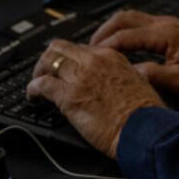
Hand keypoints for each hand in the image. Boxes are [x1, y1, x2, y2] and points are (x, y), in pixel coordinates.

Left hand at [26, 38, 164, 158]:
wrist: (144, 129)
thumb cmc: (145, 113)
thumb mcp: (138, 82)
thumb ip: (122, 75)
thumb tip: (114, 80)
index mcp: (110, 56)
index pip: (79, 48)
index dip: (68, 59)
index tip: (64, 69)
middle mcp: (93, 62)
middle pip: (59, 48)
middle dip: (48, 60)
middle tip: (44, 73)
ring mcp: (79, 77)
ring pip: (48, 62)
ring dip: (38, 73)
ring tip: (36, 86)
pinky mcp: (69, 97)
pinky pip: (41, 85)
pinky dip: (32, 90)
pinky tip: (33, 98)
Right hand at [90, 10, 178, 100]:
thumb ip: (152, 76)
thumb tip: (129, 74)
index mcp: (165, 35)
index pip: (125, 36)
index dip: (106, 46)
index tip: (91, 55)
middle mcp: (166, 24)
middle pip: (125, 18)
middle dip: (104, 31)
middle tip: (90, 47)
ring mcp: (169, 25)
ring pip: (133, 17)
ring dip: (115, 28)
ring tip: (101, 45)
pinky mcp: (173, 30)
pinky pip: (142, 23)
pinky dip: (127, 30)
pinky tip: (123, 44)